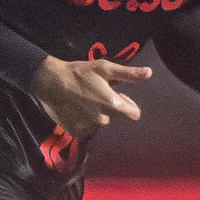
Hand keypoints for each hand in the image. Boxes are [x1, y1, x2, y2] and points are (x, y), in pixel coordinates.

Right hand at [31, 55, 152, 139]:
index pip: (134, 113)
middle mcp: (103, 119)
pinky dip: (84, 120)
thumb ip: (128, 74)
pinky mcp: (77, 132)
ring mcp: (89, 128)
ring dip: (96, 113)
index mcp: (113, 104)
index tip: (118, 94)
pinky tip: (76, 108)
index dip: (128, 103)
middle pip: (115, 116)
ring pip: (101, 122)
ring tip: (85, 100)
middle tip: (96, 93)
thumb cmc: (79, 73)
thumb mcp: (104, 68)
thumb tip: (149, 72)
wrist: (51, 82)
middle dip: (110, 107)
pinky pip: (87, 128)